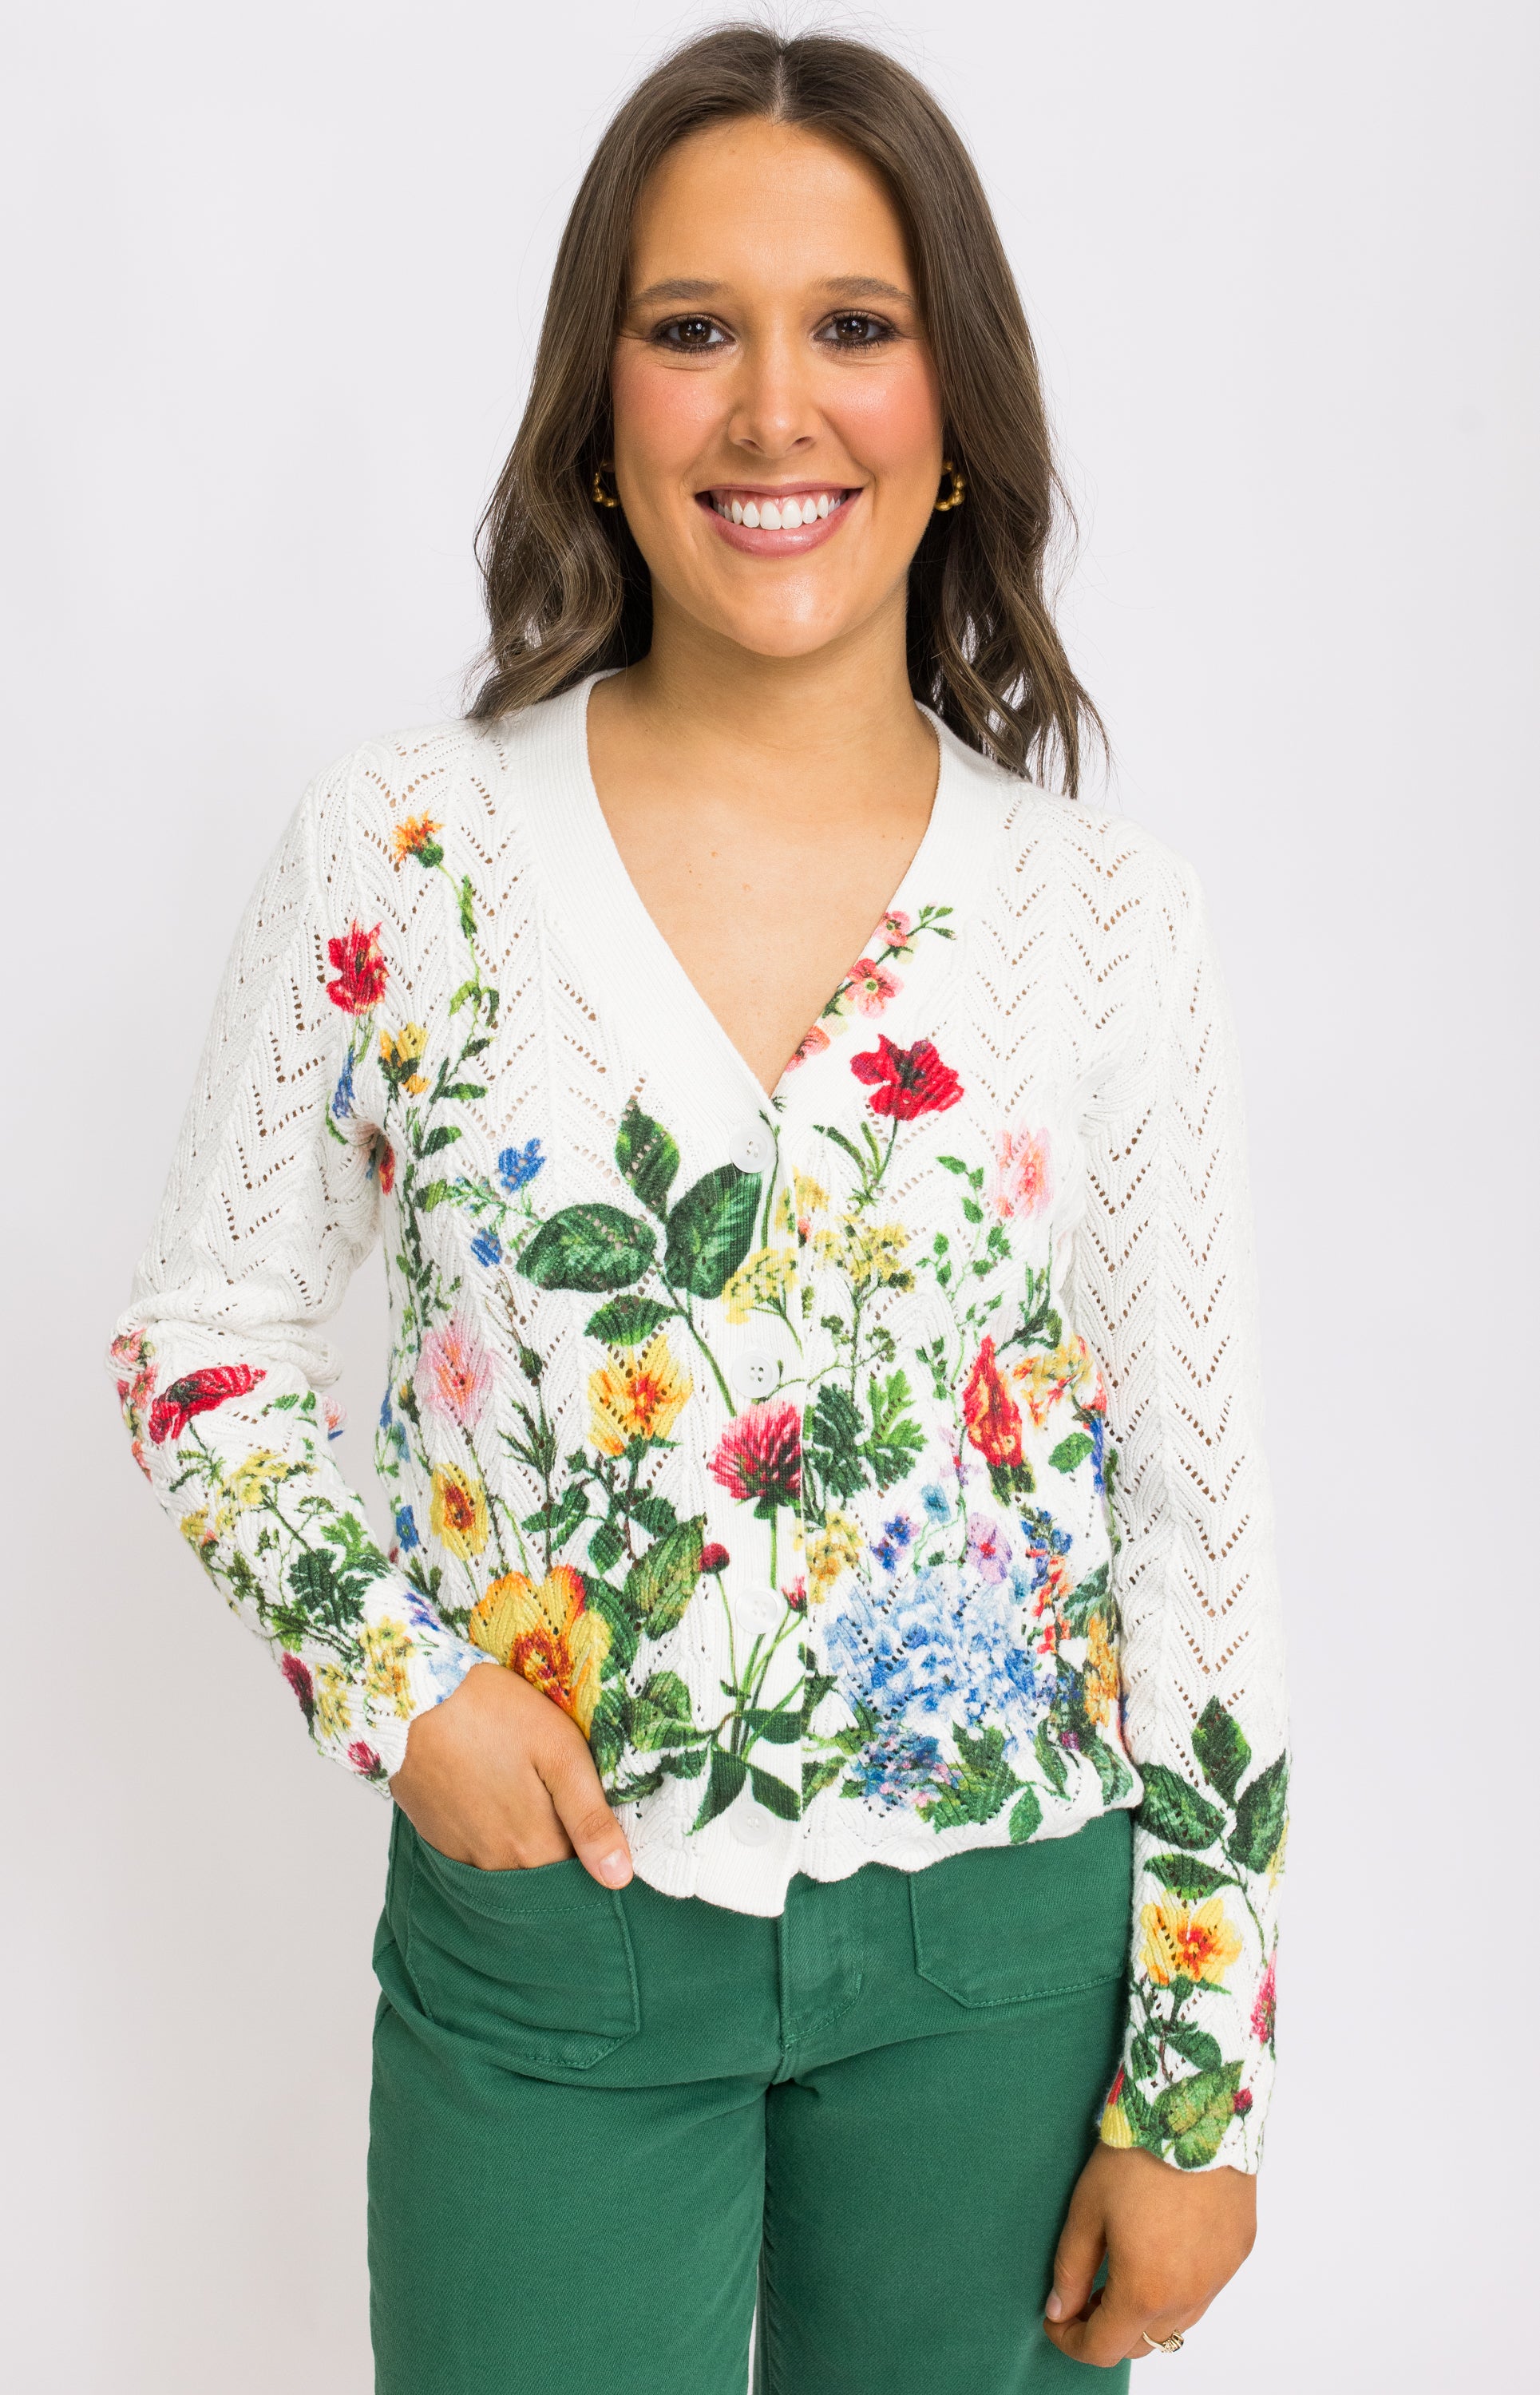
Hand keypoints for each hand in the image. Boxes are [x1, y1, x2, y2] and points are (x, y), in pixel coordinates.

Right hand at [388, 1664, 633, 1887]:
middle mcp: (496, 1865)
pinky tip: (495, 1798)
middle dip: (560, 1851)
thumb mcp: (560, 1753)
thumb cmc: (494, 1714)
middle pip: (542, 1876)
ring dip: (524, 1844)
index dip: (593, 1855)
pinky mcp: (437, 1838)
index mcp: (534, 1848)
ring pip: (509, 1868)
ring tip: (528, 1795)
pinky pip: (476, 1855)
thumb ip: (590, 1819)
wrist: (414, 1697)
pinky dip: (492, 1837)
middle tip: (561, 1802)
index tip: (596, 1825)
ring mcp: (461, 1854)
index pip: (578, 1879)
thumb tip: (619, 1878)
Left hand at [1043, 2143, 1255, 2366]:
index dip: (1071, 2341)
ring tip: (1122, 2270)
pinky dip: (1179, 2287)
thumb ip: (1071, 2269)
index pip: (1104, 2348)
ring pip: (1177, 2322)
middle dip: (1108, 2328)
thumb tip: (1059, 2309)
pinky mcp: (1238, 2252)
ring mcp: (1219, 2277)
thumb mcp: (1087, 2210)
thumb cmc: (1137, 2155)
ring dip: (1146, 2311)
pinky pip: (1204, 2289)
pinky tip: (1161, 2249)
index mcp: (1145, 2290)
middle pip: (1142, 2342)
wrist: (1196, 2110)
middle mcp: (1189, 2296)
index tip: (1056, 2320)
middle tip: (1086, 2293)